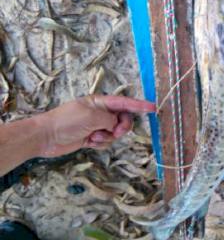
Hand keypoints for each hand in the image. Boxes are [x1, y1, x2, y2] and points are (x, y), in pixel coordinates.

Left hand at [37, 95, 154, 156]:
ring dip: (107, 137)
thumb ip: (110, 118)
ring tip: (93, 137)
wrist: (46, 137)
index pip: (125, 102)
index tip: (154, 107)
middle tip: (116, 131)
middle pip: (123, 119)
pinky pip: (106, 142)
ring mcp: (96, 125)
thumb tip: (116, 125)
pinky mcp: (92, 138)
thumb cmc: (67, 121)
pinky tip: (89, 142)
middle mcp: (101, 112)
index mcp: (101, 102)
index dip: (140, 105)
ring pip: (115, 133)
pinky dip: (100, 143)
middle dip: (122, 127)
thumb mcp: (92, 116)